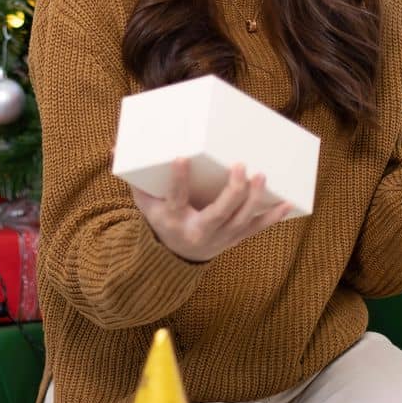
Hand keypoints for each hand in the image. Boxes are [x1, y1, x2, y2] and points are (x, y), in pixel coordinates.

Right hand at [130, 158, 292, 262]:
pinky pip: (256, 228)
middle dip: (232, 191)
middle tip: (241, 165)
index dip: (178, 179)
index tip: (181, 157)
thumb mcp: (143, 201)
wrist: (176, 254)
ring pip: (240, 220)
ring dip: (253, 199)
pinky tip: (287, 203)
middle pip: (219, 213)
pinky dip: (272, 217)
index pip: (176, 198)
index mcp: (173, 219)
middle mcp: (198, 231)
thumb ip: (133, 176)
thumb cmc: (161, 218)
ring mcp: (220, 237)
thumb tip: (114, 148)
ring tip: (262, 174)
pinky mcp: (235, 238)